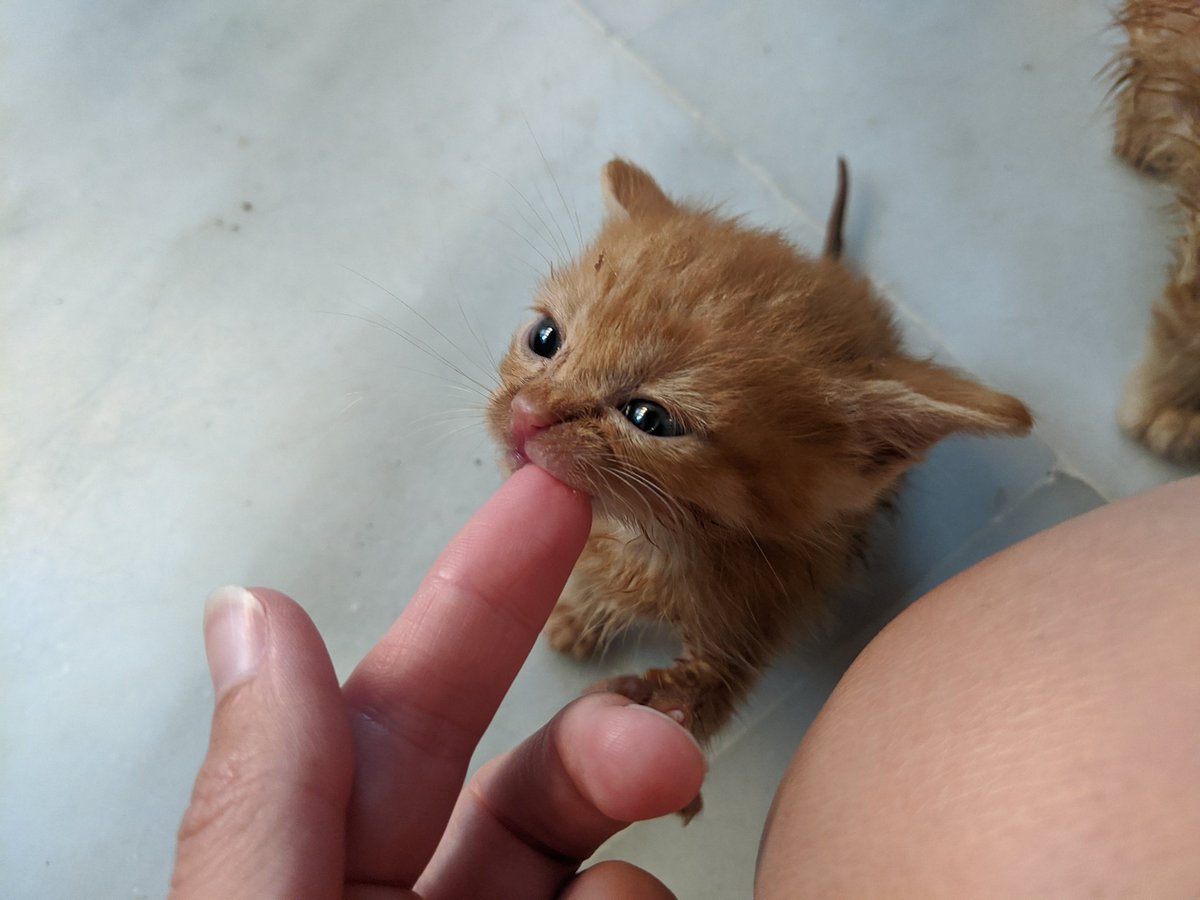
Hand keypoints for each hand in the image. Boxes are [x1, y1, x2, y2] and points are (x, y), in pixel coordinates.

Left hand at [170, 466, 705, 898]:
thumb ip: (267, 796)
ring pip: (595, 869)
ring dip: (629, 835)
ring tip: (648, 835)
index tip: (546, 498)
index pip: (399, 719)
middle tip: (658, 734)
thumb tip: (252, 619)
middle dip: (600, 740)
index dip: (477, 601)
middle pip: (518, 791)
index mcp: (308, 883)